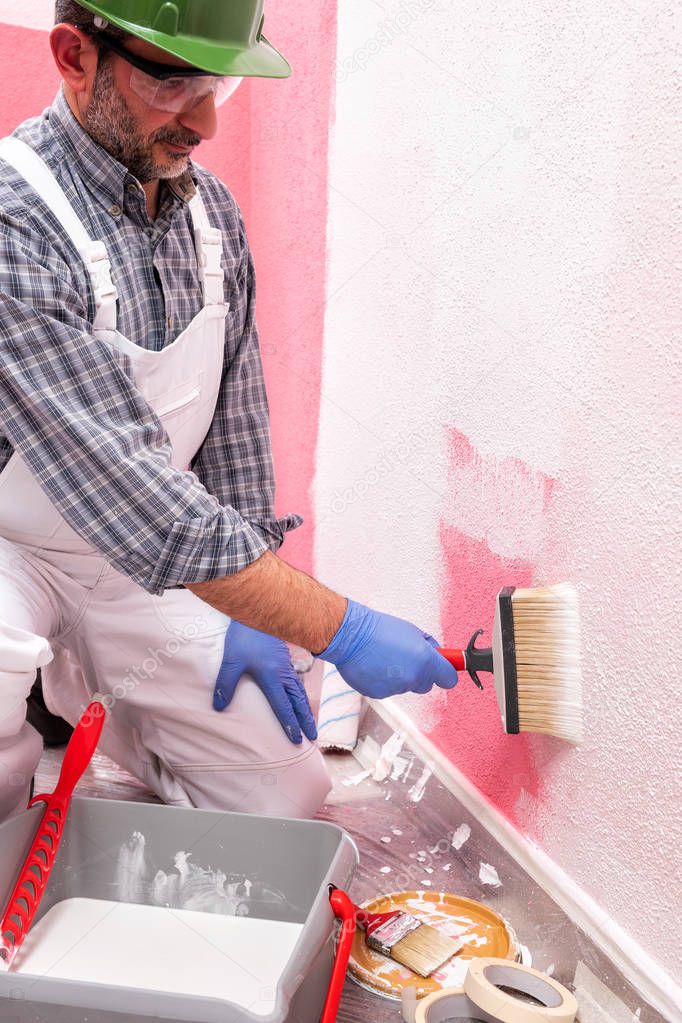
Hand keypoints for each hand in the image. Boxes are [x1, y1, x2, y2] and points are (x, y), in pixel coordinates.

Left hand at [213, 621, 316, 744]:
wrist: (257, 610)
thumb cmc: (244, 636)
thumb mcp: (231, 662)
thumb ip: (225, 685)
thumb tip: (219, 707)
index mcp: (272, 677)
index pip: (283, 707)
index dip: (290, 725)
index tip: (297, 740)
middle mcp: (283, 674)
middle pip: (298, 702)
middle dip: (306, 720)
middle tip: (313, 737)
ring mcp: (286, 666)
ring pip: (300, 692)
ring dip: (305, 709)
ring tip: (311, 722)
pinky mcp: (285, 659)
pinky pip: (296, 682)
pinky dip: (301, 694)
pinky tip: (299, 697)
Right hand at [317, 600, 457, 697]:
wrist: (350, 636)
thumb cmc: (379, 629)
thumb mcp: (412, 631)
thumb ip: (428, 647)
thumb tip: (437, 656)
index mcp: (425, 661)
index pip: (449, 679)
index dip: (446, 674)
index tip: (443, 670)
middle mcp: (413, 678)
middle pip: (426, 685)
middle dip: (420, 675)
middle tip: (406, 658)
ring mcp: (395, 688)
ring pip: (405, 686)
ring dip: (399, 676)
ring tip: (384, 658)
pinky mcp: (379, 694)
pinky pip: (388, 689)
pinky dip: (383, 681)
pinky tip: (374, 665)